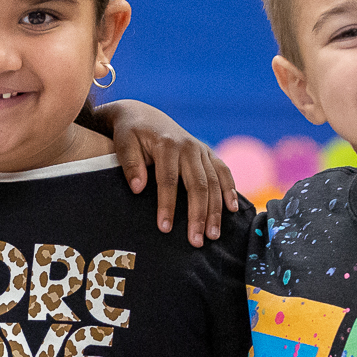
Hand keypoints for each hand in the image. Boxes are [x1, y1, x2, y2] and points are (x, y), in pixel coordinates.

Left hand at [100, 100, 240, 245]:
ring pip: (213, 182)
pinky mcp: (207, 153)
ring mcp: (201, 150)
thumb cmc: (131, 133)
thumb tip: (138, 188)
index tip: (165, 228)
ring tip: (213, 235)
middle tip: (196, 241)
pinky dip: (230, 189)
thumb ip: (130, 164)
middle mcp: (188, 146)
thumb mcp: (123, 142)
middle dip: (198, 214)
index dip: (168, 205)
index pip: (169, 179)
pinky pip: (223, 172)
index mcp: (167, 144)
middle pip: (198, 184)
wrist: (144, 115)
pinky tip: (232, 209)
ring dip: (215, 210)